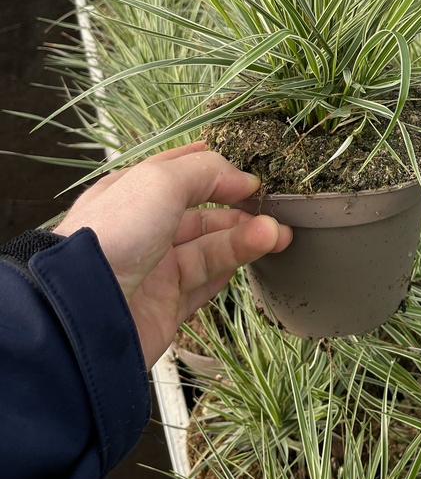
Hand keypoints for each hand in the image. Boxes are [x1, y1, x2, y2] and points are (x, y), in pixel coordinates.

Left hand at [53, 141, 291, 366]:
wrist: (84, 309)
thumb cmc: (117, 230)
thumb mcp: (161, 180)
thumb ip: (206, 171)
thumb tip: (244, 179)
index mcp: (132, 193)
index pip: (178, 172)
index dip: (214, 169)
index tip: (250, 171)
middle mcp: (143, 229)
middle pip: (201, 213)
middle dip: (239, 208)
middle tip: (274, 208)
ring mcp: (155, 269)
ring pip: (209, 248)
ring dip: (246, 237)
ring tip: (278, 233)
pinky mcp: (166, 306)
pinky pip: (207, 282)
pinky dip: (234, 266)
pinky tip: (260, 252)